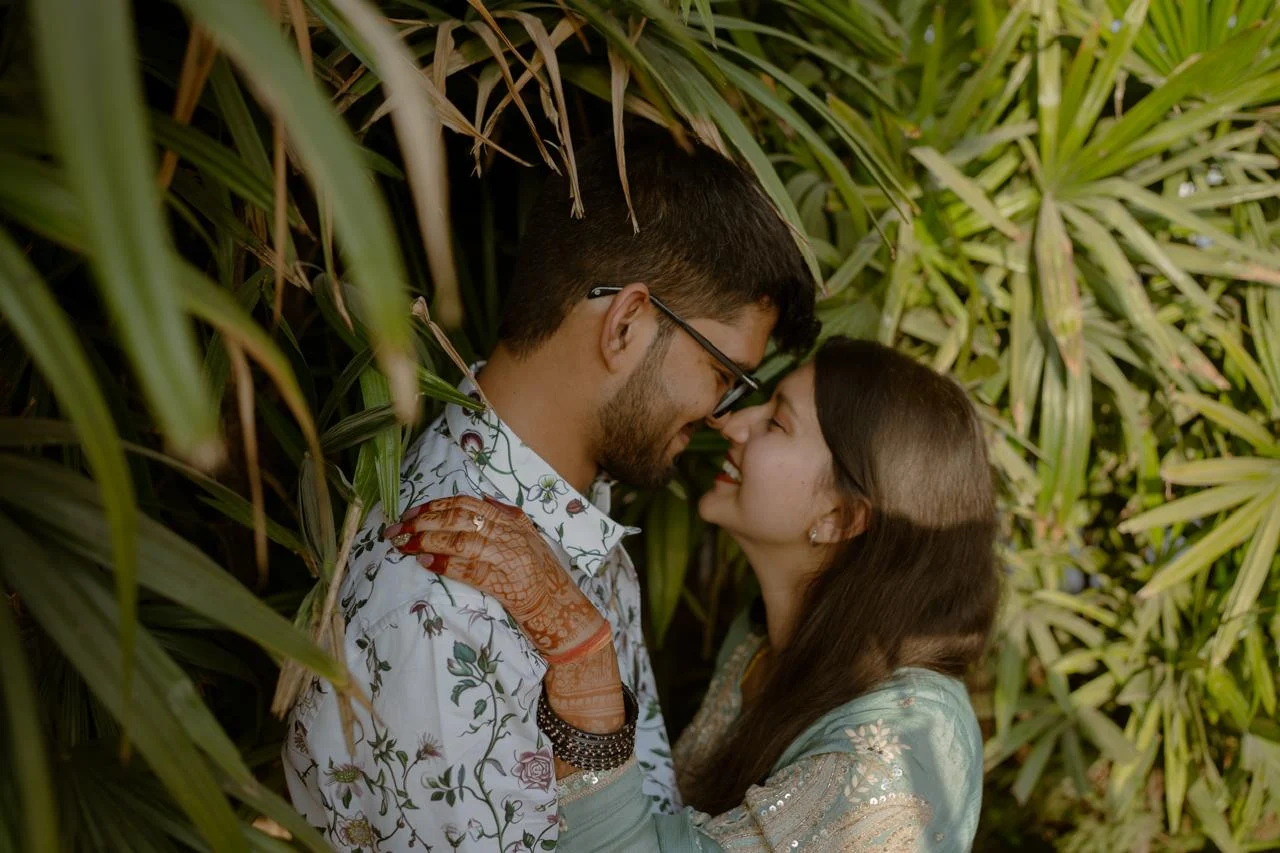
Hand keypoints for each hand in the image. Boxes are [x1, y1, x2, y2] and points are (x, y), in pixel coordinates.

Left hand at [382, 495, 605, 659]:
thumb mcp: (528, 537)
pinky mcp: (506, 584)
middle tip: (396, 530)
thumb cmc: (541, 575)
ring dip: (428, 542)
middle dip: (423, 523)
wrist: (561, 608)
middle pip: (459, 520)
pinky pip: (470, 571)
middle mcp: (510, 536)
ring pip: (461, 542)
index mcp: (512, 522)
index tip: (410, 512)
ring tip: (403, 545)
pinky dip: (445, 565)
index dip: (435, 506)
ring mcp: (509, 559)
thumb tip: (480, 499)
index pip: (467, 505)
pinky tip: (425, 563)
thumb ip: (506, 517)